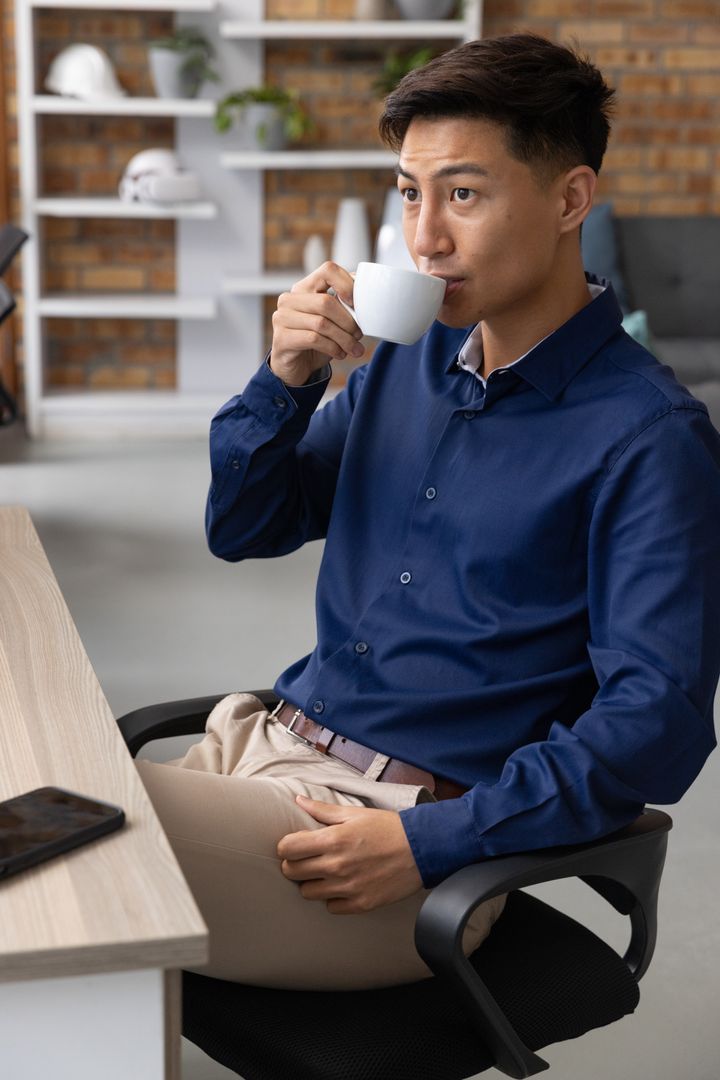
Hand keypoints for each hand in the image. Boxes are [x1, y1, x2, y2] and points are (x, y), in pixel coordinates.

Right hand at [269, 261, 364, 386]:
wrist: (296, 367)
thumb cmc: (317, 341)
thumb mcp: (333, 320)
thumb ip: (344, 306)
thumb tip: (368, 298)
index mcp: (304, 288)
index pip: (327, 270)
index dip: (346, 284)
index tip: (356, 304)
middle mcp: (289, 299)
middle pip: (326, 302)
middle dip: (348, 321)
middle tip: (359, 335)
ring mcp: (282, 318)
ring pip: (321, 323)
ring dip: (344, 339)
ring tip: (354, 348)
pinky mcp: (281, 338)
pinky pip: (313, 339)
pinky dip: (332, 348)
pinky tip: (340, 354)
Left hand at [277, 795, 423, 913]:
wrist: (421, 849)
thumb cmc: (387, 828)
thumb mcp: (355, 813)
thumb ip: (323, 810)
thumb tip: (298, 800)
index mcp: (333, 839)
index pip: (287, 849)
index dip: (287, 846)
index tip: (295, 845)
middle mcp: (336, 865)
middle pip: (291, 872)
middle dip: (294, 864)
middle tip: (307, 859)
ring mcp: (347, 887)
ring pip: (307, 893)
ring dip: (312, 882)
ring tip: (325, 873)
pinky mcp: (360, 904)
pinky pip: (331, 907)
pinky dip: (333, 898)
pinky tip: (342, 885)